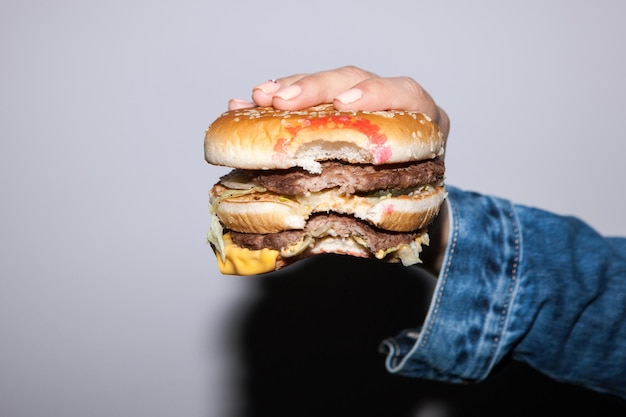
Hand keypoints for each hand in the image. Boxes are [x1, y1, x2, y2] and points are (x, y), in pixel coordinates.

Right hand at [228, 66, 449, 274]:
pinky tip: (248, 106)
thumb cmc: (403, 216)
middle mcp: (392, 108)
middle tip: (279, 101)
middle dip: (314, 88)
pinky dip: (275, 105)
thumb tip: (310, 243)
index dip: (376, 94)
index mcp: (421, 127)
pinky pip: (306, 101)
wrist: (412, 214)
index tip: (344, 104)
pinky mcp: (336, 112)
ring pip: (326, 86)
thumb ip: (363, 219)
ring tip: (257, 99)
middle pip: (354, 81)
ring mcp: (363, 106)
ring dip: (288, 89)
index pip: (405, 95)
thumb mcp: (394, 219)